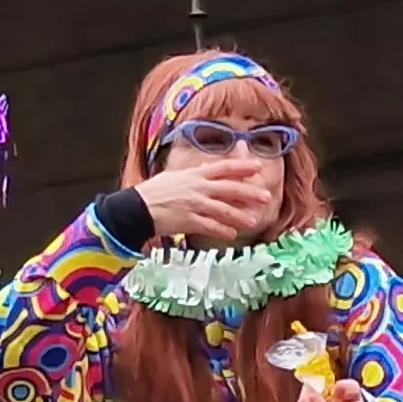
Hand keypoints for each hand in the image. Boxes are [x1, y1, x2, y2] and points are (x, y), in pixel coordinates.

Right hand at [133, 152, 277, 243]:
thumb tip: (208, 170)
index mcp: (195, 174)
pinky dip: (222, 230)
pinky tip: (232, 235)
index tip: (257, 167)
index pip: (223, 168)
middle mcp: (198, 188)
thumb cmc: (154, 191)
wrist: (137, 207)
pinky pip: (210, 226)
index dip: (242, 167)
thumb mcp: (175, 176)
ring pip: (224, 210)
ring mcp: (194, 205)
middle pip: (230, 189)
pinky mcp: (188, 221)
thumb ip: (194, 174)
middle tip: (266, 197)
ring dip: (240, 216)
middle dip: (249, 193)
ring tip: (253, 221)